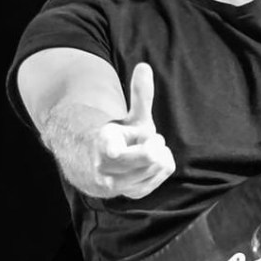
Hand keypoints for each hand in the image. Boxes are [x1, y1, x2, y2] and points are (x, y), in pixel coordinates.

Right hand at [92, 63, 174, 198]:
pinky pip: (163, 174)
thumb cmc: (119, 136)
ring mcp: (118, 185)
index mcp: (102, 143)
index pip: (111, 149)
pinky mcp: (131, 194)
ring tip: (142, 152)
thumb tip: (145, 66)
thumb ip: (140, 95)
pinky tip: (149, 163)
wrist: (98, 166)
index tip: (116, 150)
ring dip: (158, 153)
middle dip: (154, 142)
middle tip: (145, 140)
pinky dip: (162, 165)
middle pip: (150, 156)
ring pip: (158, 164)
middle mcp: (106, 168)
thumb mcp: (131, 116)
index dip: (115, 150)